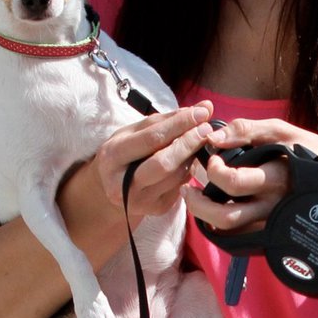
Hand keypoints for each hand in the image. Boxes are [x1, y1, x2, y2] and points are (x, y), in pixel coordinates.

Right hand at [92, 103, 217, 227]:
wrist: (110, 188)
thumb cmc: (124, 153)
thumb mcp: (133, 132)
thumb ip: (165, 120)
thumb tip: (202, 108)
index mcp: (113, 157)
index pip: (151, 139)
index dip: (179, 125)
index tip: (201, 113)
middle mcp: (123, 183)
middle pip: (164, 163)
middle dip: (189, 143)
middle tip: (206, 128)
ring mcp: (140, 200)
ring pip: (176, 177)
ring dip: (192, 157)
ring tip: (201, 141)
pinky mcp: (156, 209)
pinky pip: (180, 187)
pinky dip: (189, 170)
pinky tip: (191, 160)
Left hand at [184, 113, 317, 237]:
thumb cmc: (311, 152)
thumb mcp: (283, 131)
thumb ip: (247, 130)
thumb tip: (214, 137)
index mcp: (274, 178)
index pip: (233, 181)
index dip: (213, 170)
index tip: (211, 159)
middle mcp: (272, 206)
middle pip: (226, 217)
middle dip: (198, 204)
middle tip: (189, 188)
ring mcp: (272, 223)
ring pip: (231, 233)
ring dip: (205, 217)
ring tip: (196, 199)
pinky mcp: (272, 233)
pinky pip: (240, 238)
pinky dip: (220, 227)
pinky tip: (214, 211)